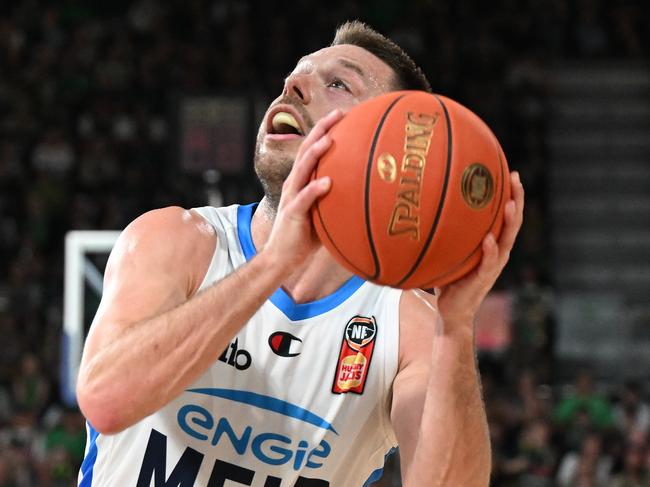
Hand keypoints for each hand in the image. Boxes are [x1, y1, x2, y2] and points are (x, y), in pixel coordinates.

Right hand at [264, 109, 343, 267]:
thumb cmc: (305, 236)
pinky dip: (315, 189)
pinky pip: (304, 199)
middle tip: (339, 114)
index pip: (312, 150)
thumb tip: (366, 194)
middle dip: (322, 130)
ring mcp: (292, 197)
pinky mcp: (292, 214)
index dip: (325, 130)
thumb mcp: (323, 212)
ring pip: (302, 169)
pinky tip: (328, 182)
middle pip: (306, 150)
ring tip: (330, 139)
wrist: (281, 258)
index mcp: (301, 181)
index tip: (343, 115)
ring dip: (315, 153)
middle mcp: (294, 184)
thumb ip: (337, 199)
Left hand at [436, 171, 524, 327]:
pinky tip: (488, 239)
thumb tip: (424, 208)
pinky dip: (489, 251)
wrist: (451, 313)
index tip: (510, 172)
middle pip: (513, 223)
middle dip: (517, 199)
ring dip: (510, 221)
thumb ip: (444, 234)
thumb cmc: (448, 280)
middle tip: (516, 178)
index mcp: (493, 245)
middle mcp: (497, 253)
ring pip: (507, 240)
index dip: (511, 195)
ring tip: (510, 203)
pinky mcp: (482, 280)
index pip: (506, 216)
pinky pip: (488, 263)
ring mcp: (492, 267)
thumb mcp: (448, 252)